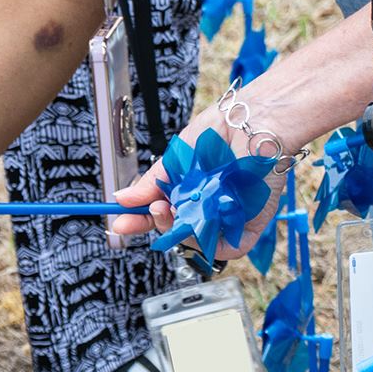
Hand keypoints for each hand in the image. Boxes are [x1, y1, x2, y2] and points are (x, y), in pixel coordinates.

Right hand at [106, 112, 288, 260]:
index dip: (138, 220)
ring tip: (183, 207)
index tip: (119, 222)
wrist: (253, 124)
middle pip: (175, 230)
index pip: (159, 212)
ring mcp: (226, 216)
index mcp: (187, 189)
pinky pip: (230, 247)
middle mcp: (205, 205)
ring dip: (184, 229)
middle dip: (159, 223)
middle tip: (156, 207)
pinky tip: (206, 219)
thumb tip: (123, 198)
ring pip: (198, 241)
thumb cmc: (219, 132)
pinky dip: (215, 240)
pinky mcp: (249, 223)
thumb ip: (151, 183)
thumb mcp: (175, 159)